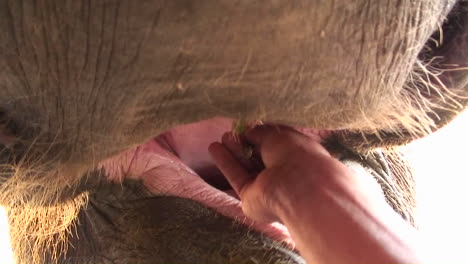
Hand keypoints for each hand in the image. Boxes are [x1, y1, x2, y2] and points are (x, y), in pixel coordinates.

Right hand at [209, 125, 350, 222]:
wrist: (299, 189)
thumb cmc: (296, 156)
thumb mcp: (278, 134)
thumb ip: (261, 132)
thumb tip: (248, 132)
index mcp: (299, 155)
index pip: (278, 143)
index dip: (262, 134)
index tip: (247, 126)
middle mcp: (286, 172)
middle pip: (261, 156)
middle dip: (246, 144)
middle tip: (231, 132)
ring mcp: (270, 187)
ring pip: (248, 167)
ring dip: (235, 152)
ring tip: (222, 137)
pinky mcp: (253, 199)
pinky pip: (238, 177)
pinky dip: (227, 163)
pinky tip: (214, 148)